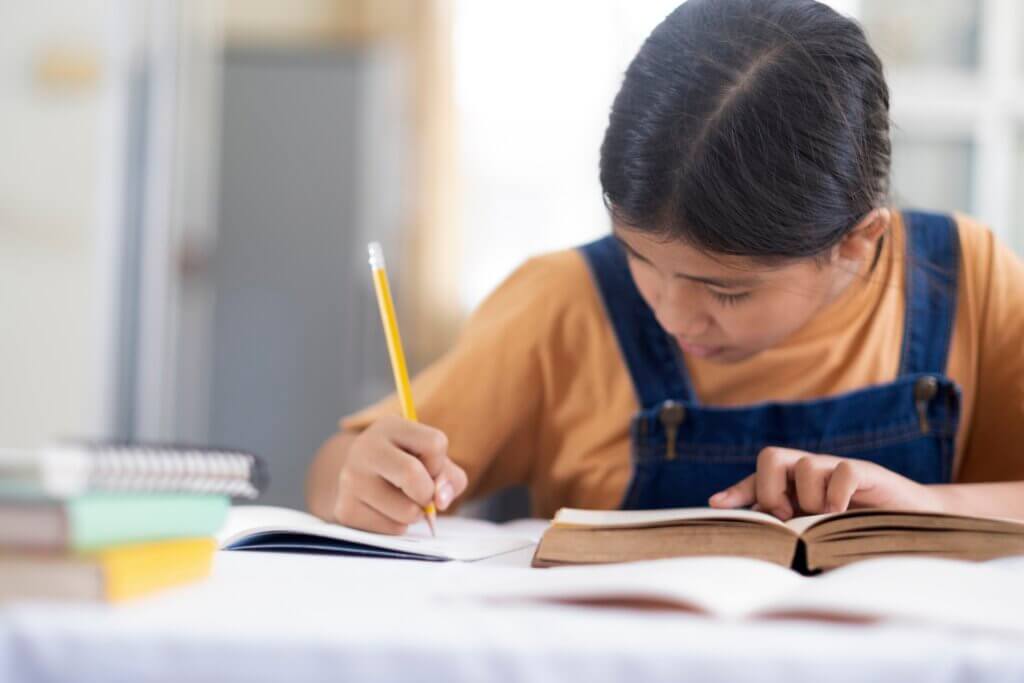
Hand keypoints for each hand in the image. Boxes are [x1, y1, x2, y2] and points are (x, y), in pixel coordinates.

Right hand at [333, 416, 467, 533]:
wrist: (359, 482)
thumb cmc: (405, 467)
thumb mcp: (432, 461)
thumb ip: (449, 478)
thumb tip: (440, 501)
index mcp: (389, 426)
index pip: (435, 443)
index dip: (439, 463)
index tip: (428, 466)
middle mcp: (365, 448)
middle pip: (412, 474)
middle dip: (428, 492)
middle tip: (422, 493)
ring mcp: (351, 480)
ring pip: (406, 511)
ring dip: (415, 514)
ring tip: (401, 502)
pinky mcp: (346, 510)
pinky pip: (392, 529)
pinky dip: (399, 526)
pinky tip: (385, 512)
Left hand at [708, 447, 944, 519]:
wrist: (912, 520)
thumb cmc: (861, 529)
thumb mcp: (818, 531)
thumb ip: (789, 528)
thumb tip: (753, 536)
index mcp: (796, 484)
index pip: (758, 477)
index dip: (737, 491)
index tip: (716, 506)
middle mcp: (812, 470)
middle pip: (771, 457)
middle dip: (770, 488)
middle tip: (786, 515)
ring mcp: (837, 468)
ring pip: (804, 466)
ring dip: (810, 498)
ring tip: (826, 518)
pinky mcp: (865, 471)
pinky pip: (839, 471)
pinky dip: (835, 494)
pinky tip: (842, 513)